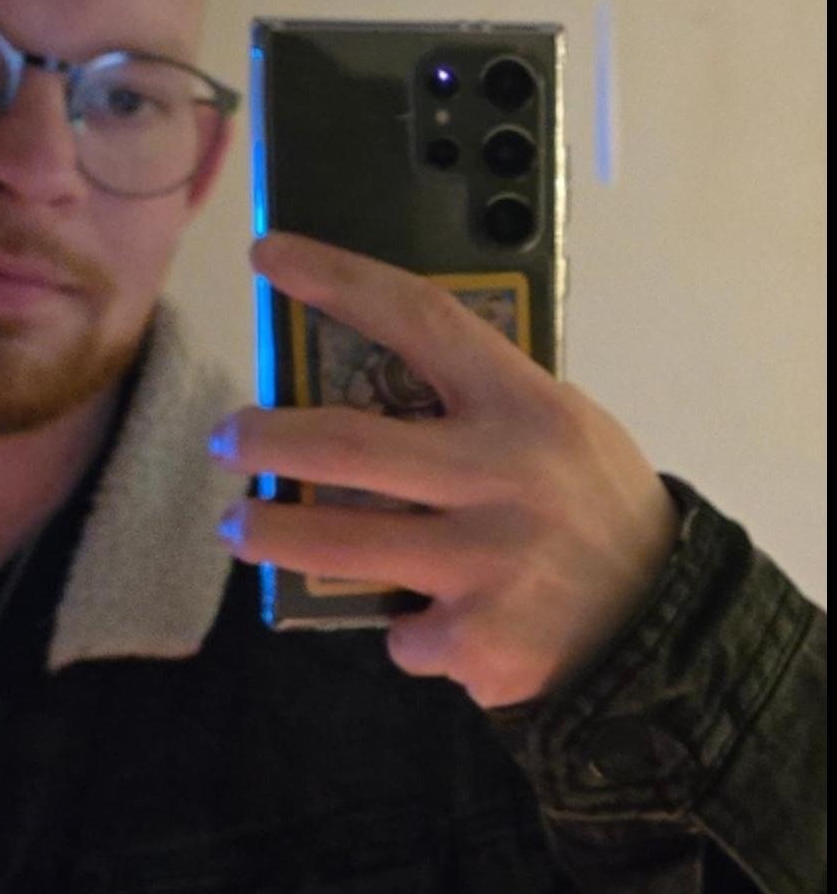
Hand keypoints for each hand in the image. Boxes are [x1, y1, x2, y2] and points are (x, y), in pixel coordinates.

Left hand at [210, 232, 680, 709]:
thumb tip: (354, 387)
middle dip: (267, 441)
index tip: (270, 255)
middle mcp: (504, 476)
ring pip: (341, 543)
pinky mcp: (479, 639)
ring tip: (240, 527)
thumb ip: (475, 408)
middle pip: (349, 446)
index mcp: (524, 405)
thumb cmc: (590, 504)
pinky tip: (427, 623)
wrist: (666, 624)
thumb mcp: (558, 426)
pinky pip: (401, 628)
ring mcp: (489, 561)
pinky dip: (401, 626)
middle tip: (226, 438)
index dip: (338, 279)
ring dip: (270, 536)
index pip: (420, 318)